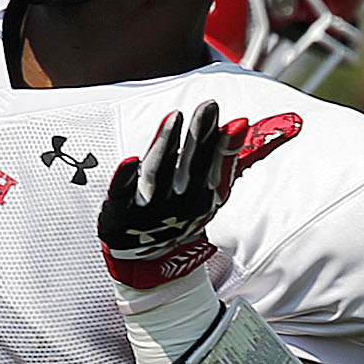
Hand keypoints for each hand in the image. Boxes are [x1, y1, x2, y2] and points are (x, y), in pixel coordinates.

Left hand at [97, 103, 301, 291]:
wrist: (145, 257)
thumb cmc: (177, 214)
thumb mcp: (206, 192)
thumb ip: (224, 159)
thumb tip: (243, 122)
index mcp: (201, 196)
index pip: (213, 164)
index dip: (225, 144)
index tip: (238, 122)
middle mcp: (178, 201)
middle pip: (190, 164)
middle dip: (200, 134)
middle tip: (210, 105)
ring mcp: (149, 205)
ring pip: (158, 172)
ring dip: (166, 144)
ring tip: (174, 117)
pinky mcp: (120, 208)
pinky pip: (121, 191)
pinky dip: (125, 177)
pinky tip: (130, 160)